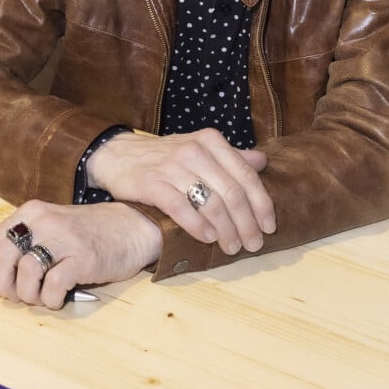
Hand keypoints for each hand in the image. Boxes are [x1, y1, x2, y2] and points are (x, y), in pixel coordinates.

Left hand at [0, 200, 160, 309]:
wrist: (134, 226)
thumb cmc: (90, 233)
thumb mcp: (52, 229)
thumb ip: (25, 245)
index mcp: (31, 213)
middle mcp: (43, 221)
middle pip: (1, 258)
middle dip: (3, 286)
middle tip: (17, 296)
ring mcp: (63, 238)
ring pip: (24, 274)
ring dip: (29, 295)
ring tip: (43, 296)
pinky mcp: (82, 257)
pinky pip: (51, 286)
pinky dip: (50, 300)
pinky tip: (59, 297)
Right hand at [88, 129, 275, 255]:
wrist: (119, 155)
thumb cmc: (166, 157)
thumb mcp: (200, 149)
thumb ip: (231, 156)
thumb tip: (262, 162)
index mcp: (211, 141)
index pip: (245, 175)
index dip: (261, 203)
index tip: (269, 226)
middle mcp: (194, 150)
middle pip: (231, 192)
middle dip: (247, 223)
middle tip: (253, 244)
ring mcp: (172, 166)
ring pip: (210, 202)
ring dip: (226, 230)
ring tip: (232, 248)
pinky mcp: (151, 183)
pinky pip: (180, 207)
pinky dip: (197, 226)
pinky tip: (207, 239)